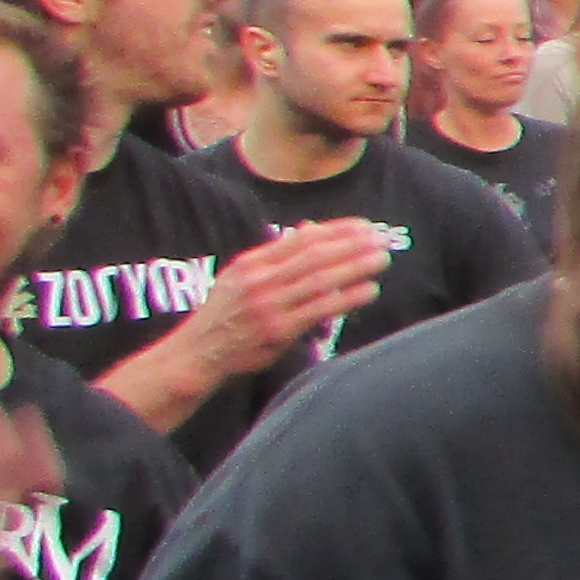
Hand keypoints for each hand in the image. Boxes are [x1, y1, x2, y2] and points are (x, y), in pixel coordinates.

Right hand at [190, 221, 391, 371]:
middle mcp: (259, 281)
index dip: (335, 230)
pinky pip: (320, 310)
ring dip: (355, 268)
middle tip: (381, 238)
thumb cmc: (227, 313)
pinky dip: (347, 299)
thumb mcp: (241, 276)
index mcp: (251, 263)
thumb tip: (311, 228)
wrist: (198, 353)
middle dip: (351, 245)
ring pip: (320, 280)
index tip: (363, 225)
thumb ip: (275, 254)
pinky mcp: (278, 331)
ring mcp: (268, 306)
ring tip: (381, 259)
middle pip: (314, 256)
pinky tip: (369, 291)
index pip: (300, 239)